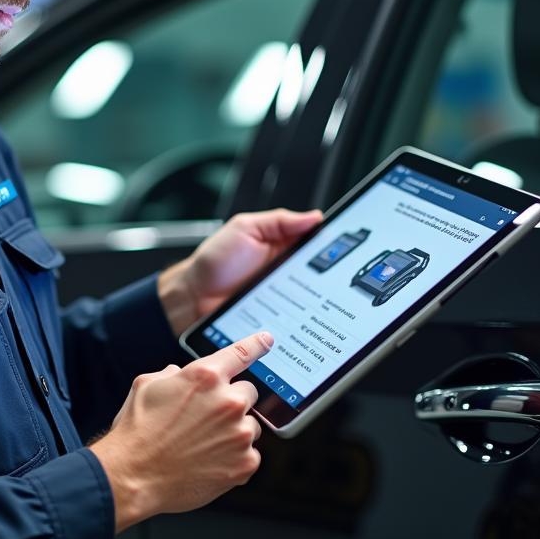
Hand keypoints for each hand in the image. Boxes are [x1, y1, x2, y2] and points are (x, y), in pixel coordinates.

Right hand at [89, 332, 270, 531]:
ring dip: (234, 430)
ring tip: (203, 444)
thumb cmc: (137, 431)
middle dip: (231, 401)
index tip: (267, 340)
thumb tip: (181, 373)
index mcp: (205, 376)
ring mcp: (239, 434)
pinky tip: (209, 462)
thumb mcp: (147, 386)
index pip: (242, 353)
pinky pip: (250, 454)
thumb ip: (173, 374)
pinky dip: (234, 458)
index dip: (257, 344)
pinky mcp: (245, 463)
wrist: (133, 476)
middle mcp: (227, 401)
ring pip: (251, 425)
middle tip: (207, 418)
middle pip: (248, 392)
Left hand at [158, 209, 321, 335]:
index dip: (333, 246)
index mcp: (282, 246)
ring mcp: (284, 297)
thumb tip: (314, 217)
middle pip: (321, 275)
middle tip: (337, 279)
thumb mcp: (245, 228)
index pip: (317, 245)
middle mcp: (286, 272)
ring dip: (319, 302)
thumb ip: (278, 221)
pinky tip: (308, 321)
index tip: (346, 248)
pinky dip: (304, 321)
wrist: (193, 298)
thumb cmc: (214, 262)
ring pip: (313, 300)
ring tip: (324, 302)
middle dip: (332, 277)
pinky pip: (297, 320)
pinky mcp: (278, 319)